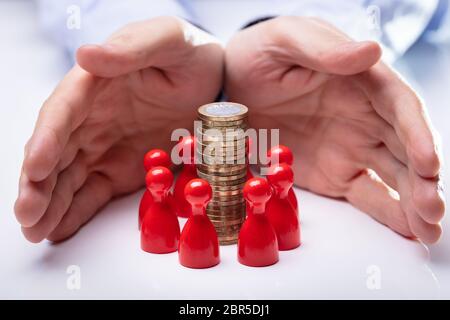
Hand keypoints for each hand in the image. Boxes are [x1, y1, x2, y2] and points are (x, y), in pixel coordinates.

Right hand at [14, 17, 222, 241]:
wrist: (214, 83)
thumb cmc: (188, 55)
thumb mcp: (168, 40)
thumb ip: (131, 49)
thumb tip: (84, 55)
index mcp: (95, 84)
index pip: (62, 112)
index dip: (47, 140)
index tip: (36, 167)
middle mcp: (90, 118)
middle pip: (56, 152)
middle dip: (38, 184)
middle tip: (28, 214)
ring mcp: (103, 147)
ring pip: (68, 177)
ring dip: (50, 205)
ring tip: (36, 232)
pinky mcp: (119, 169)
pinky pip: (94, 192)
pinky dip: (76, 211)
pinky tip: (59, 230)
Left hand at [225, 17, 444, 243]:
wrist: (230, 88)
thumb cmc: (259, 55)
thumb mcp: (286, 41)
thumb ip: (324, 50)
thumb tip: (373, 51)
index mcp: (362, 81)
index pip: (400, 108)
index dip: (418, 136)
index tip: (427, 165)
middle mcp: (366, 117)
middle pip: (406, 149)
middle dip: (423, 181)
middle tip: (433, 211)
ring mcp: (352, 148)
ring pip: (394, 177)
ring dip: (413, 203)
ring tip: (429, 232)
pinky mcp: (335, 174)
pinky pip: (366, 195)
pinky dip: (388, 213)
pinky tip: (409, 232)